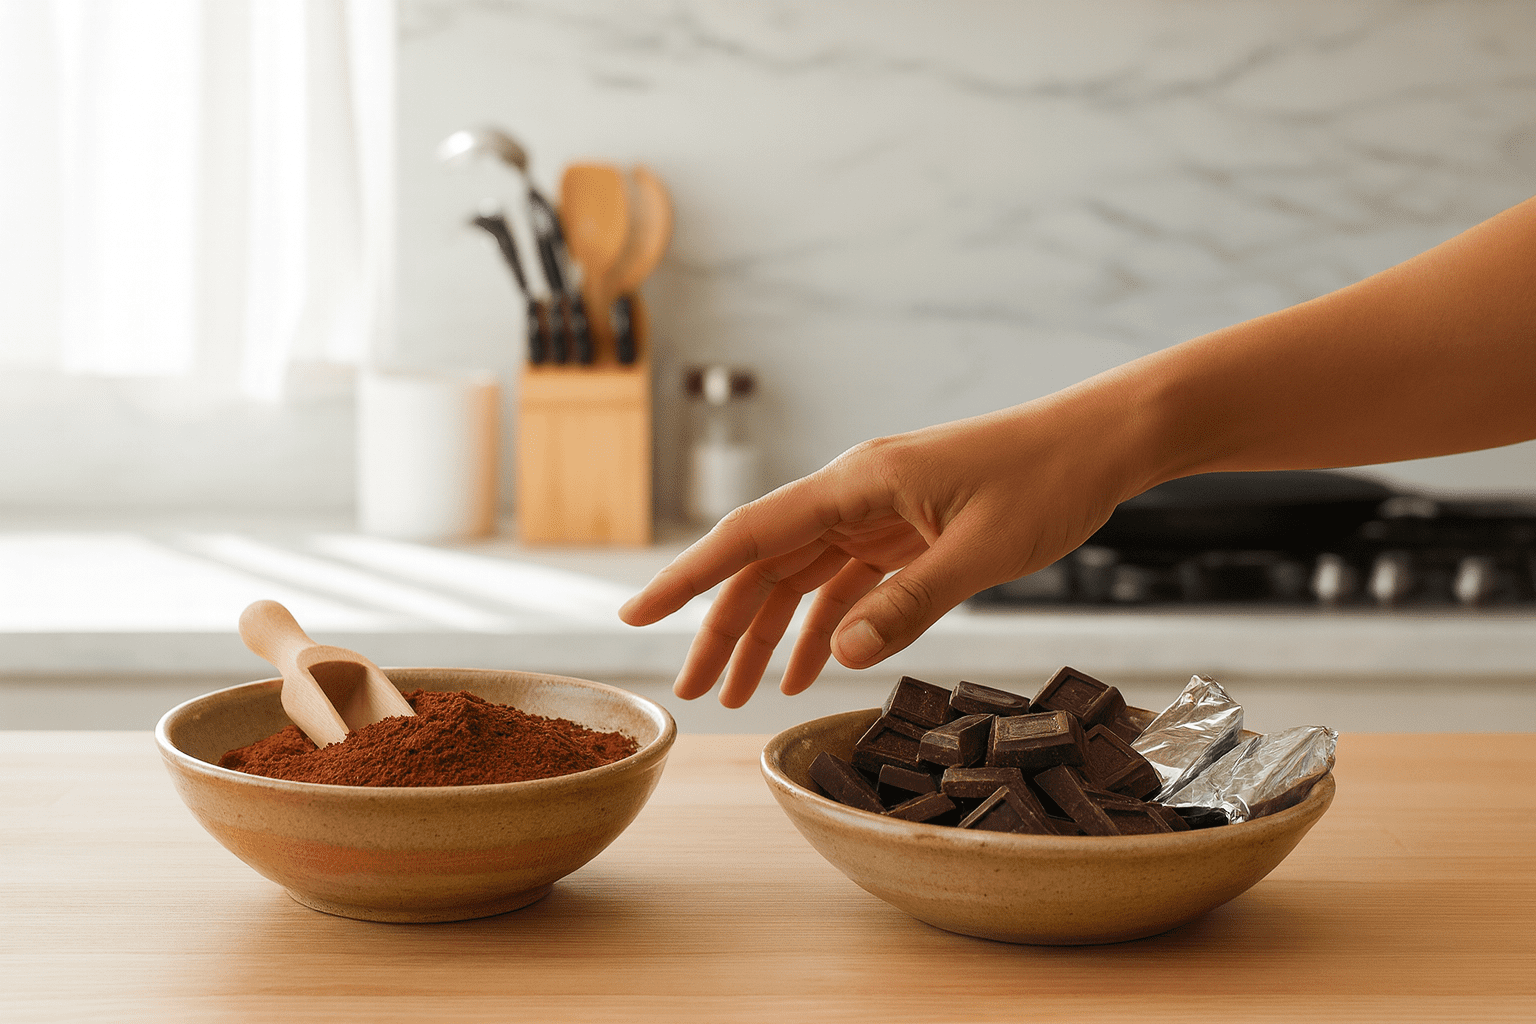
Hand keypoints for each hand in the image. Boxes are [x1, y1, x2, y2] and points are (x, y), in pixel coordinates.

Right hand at [619, 395, 1143, 705]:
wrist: (1099, 445)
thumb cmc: (1047, 481)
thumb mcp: (980, 552)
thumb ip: (908, 604)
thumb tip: (835, 655)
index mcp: (857, 483)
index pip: (750, 535)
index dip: (688, 578)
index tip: (637, 614)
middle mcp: (853, 494)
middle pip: (766, 565)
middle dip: (724, 629)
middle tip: (696, 691)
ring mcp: (877, 512)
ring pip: (801, 579)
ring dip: (771, 635)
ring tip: (743, 696)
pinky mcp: (904, 531)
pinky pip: (846, 583)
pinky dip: (826, 627)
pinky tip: (811, 669)